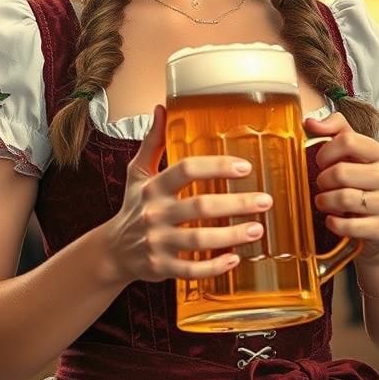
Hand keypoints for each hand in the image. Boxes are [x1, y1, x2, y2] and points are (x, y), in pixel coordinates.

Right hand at [107, 105, 273, 284]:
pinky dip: (213, 268)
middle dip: (236, 204)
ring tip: (257, 229)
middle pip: (200, 207)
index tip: (245, 167)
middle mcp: (155, 214)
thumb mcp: (138, 173)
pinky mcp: (161, 268)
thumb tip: (162, 108)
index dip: (216, 166)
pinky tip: (234, 260)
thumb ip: (153, 142)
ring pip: (199, 240)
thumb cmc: (133, 207)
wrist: (113, 251)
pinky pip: (190, 270)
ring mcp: (158, 243)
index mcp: (153, 187)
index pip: (185, 170)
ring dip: (231, 236)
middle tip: (265, 201)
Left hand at [307, 112, 378, 260]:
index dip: (325, 151)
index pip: (347, 140)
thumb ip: (333, 130)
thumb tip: (310, 122)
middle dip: (323, 180)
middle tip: (322, 185)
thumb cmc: (358, 184)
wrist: (375, 225)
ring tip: (325, 201)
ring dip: (325, 201)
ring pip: (344, 198)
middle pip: (341, 172)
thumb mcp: (350, 154)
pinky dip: (334, 223)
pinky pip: (348, 225)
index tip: (321, 162)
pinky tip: (333, 219)